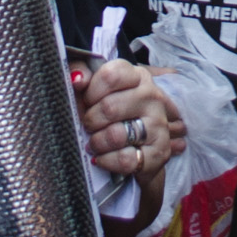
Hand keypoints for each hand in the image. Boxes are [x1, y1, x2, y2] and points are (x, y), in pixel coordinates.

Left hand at [75, 57, 184, 179]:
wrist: (135, 145)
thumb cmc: (110, 113)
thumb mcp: (95, 88)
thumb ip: (81, 74)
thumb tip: (76, 79)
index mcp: (137, 76)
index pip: (110, 76)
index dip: (90, 91)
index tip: (88, 101)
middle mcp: (152, 97)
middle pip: (109, 107)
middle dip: (90, 121)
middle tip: (89, 126)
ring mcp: (159, 125)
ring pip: (116, 135)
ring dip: (97, 143)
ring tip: (95, 143)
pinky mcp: (160, 152)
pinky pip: (125, 160)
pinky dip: (107, 161)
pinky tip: (102, 158)